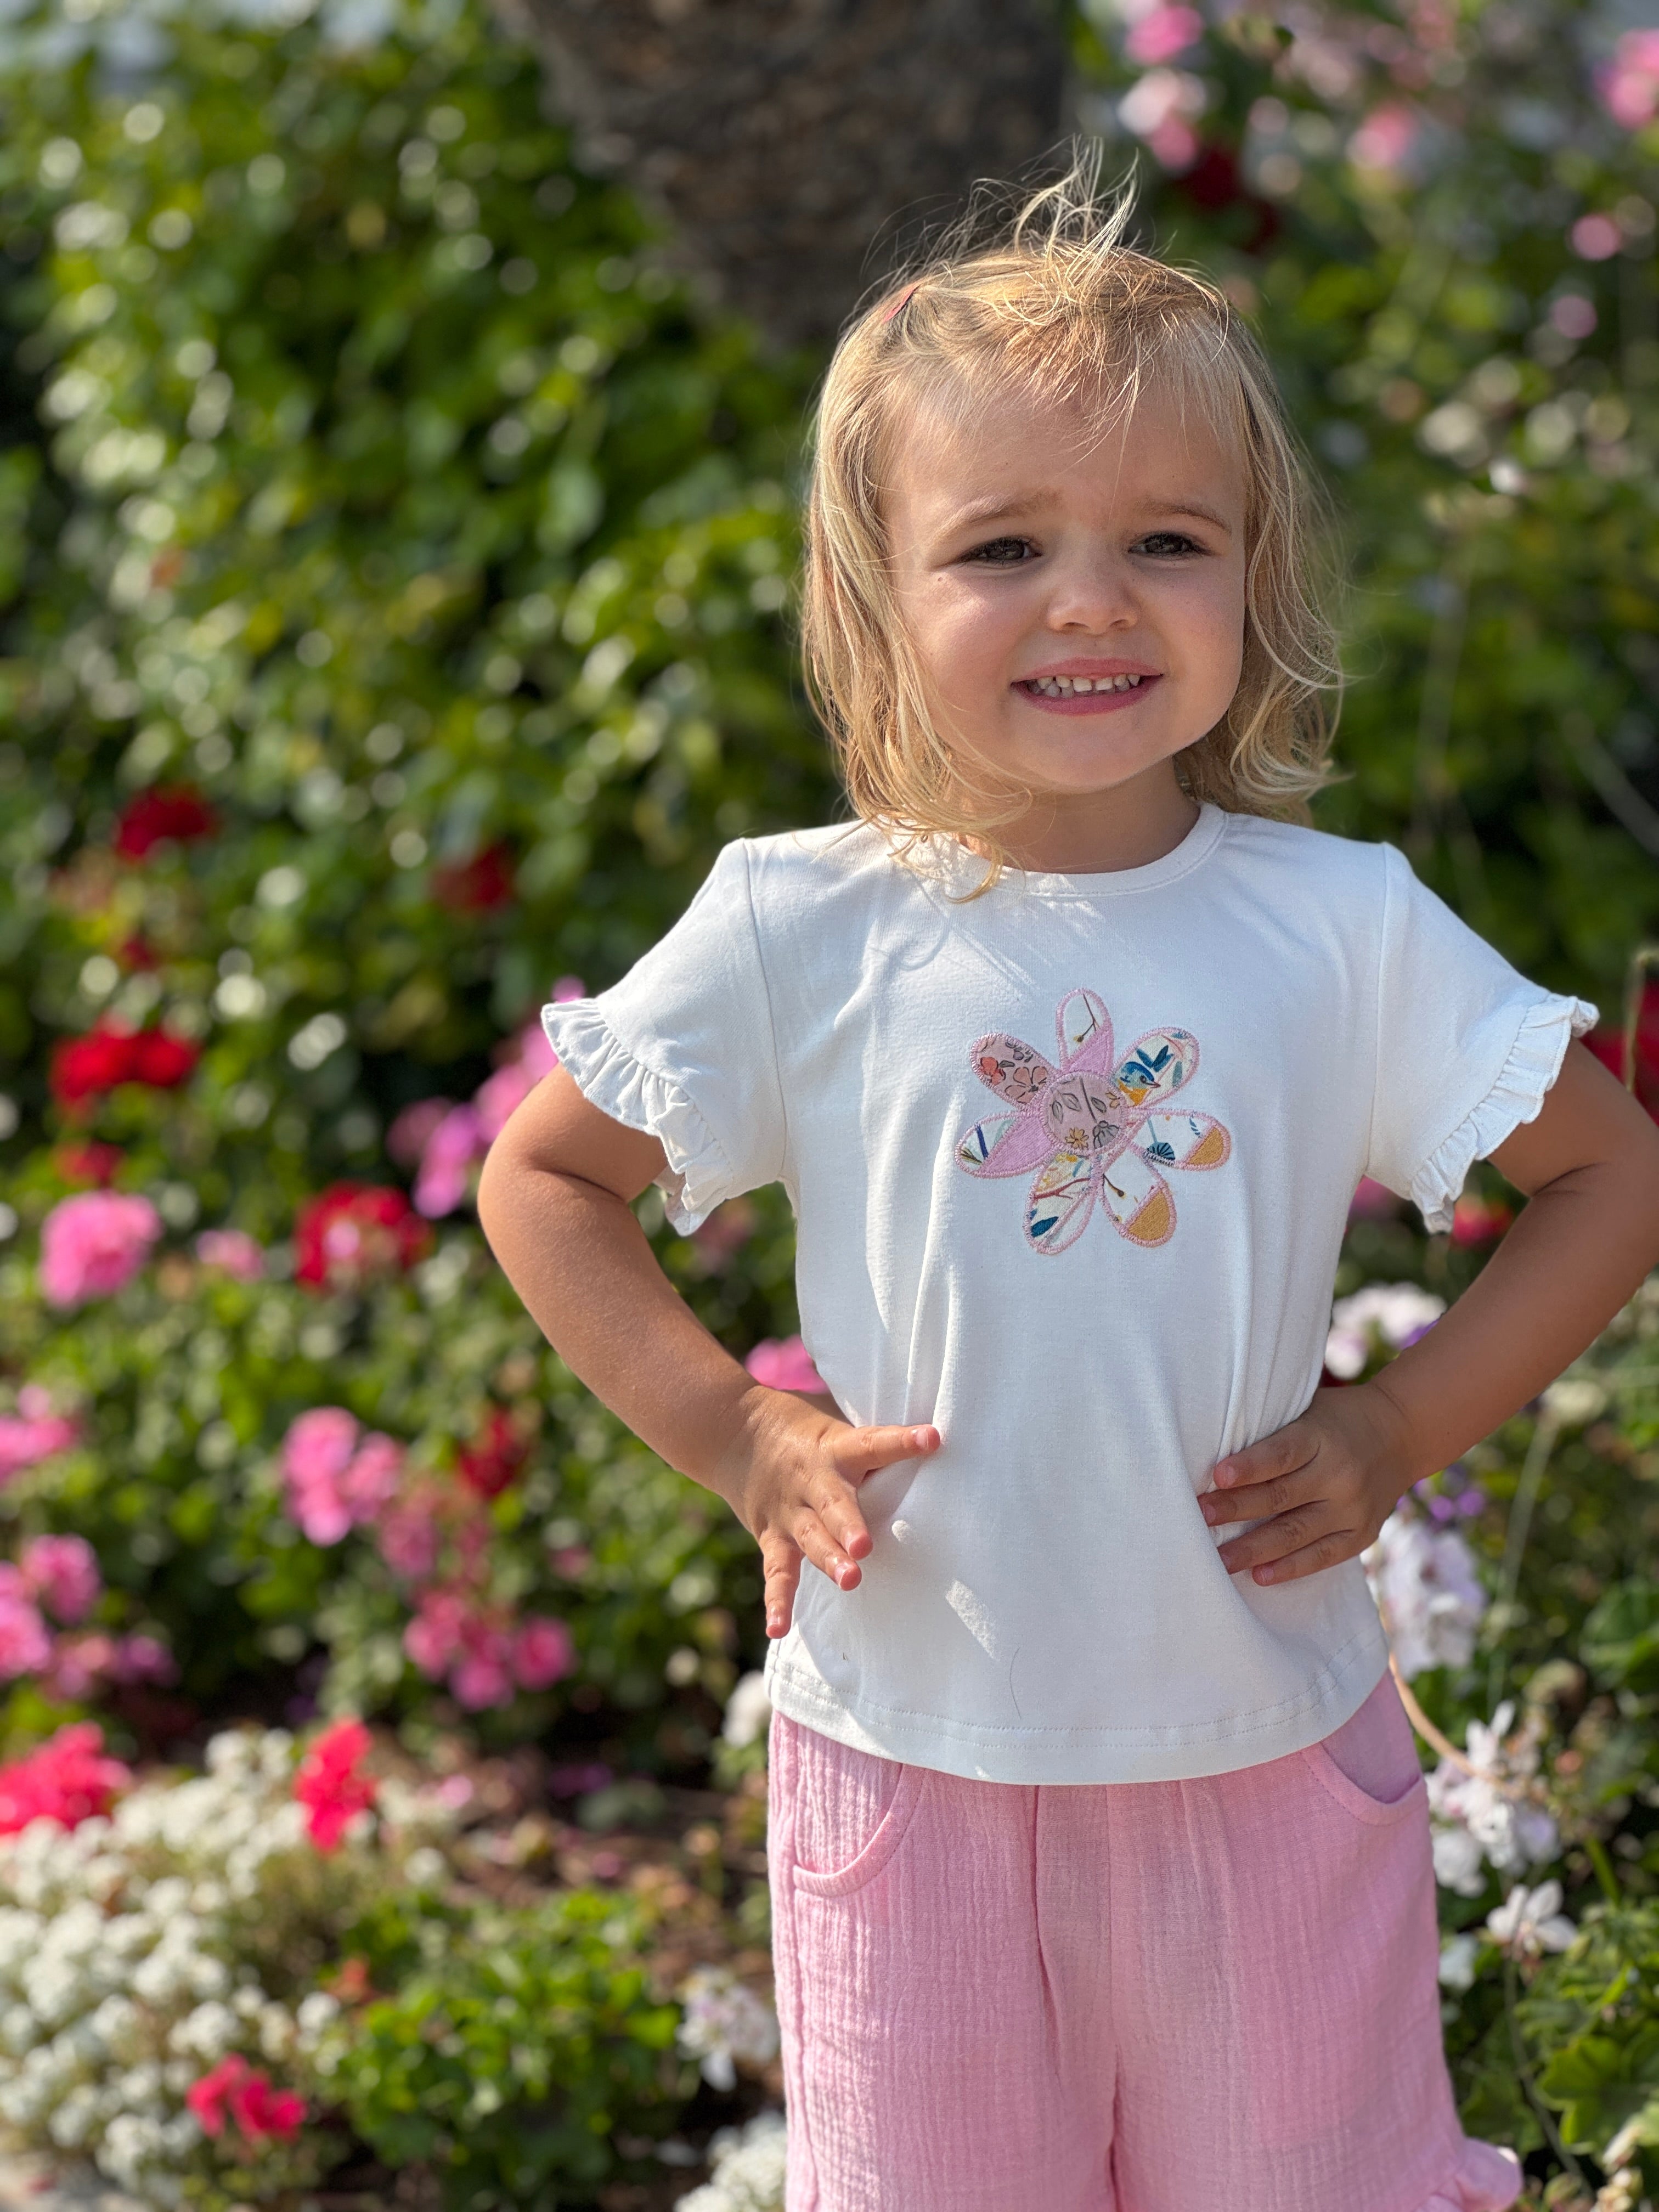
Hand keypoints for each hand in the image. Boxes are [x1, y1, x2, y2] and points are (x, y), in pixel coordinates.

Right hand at [714, 1388, 940, 1637]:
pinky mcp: (773, 1538)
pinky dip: (778, 1602)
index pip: (873, 1443)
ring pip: (810, 1538)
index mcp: (836, 1449)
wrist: (737, 1433)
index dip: (902, 1441)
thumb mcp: (840, 1430)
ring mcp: (790, 1512)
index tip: (931, 1438)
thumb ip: (878, 1449)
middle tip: (865, 1547)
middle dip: (849, 1526)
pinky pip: (777, 1572)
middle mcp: (812, 1481)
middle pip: (833, 1503)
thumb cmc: (810, 1436)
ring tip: (849, 1580)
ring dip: (829, 1560)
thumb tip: (940, 1449)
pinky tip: (778, 1629)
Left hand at [1197, 1382, 1415, 1586]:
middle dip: (1237, 1509)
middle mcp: (1339, 1474)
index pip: (1281, 1454)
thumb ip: (1273, 1428)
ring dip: (1254, 1548)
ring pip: (1297, 1533)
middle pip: (1281, 1496)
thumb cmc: (1335, 1418)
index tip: (1217, 1475)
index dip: (1249, 1466)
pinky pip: (1323, 1556)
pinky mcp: (1362, 1533)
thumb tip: (1212, 1445)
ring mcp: (1353, 1508)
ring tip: (1219, 1560)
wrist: (1402, 1433)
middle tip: (1200, 1517)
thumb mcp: (1308, 1409)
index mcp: (1321, 1437)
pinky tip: (1260, 1576)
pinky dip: (1290, 1567)